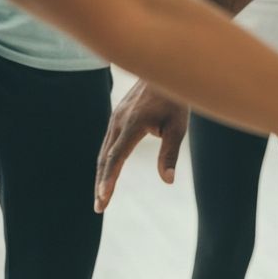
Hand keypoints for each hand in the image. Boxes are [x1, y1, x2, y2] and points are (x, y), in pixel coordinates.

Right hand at [94, 80, 187, 211]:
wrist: (165, 70)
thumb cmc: (175, 100)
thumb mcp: (178, 126)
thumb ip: (170, 153)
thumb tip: (168, 180)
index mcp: (133, 124)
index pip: (116, 156)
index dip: (109, 178)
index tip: (103, 197)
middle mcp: (119, 121)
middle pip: (105, 158)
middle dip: (101, 183)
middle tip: (99, 208)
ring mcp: (116, 117)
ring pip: (104, 150)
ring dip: (101, 174)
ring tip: (102, 196)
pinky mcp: (117, 116)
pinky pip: (108, 142)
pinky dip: (105, 160)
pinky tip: (108, 171)